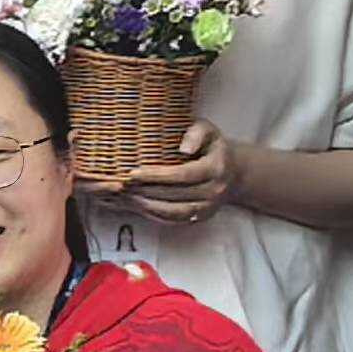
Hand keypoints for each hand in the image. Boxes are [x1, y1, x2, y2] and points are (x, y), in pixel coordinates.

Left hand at [110, 116, 239, 226]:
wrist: (233, 171)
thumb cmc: (212, 146)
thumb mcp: (208, 131)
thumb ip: (196, 133)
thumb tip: (184, 148)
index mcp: (216, 168)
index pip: (183, 175)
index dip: (157, 176)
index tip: (132, 173)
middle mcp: (215, 191)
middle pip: (175, 195)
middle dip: (145, 191)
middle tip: (120, 185)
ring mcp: (208, 207)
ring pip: (173, 212)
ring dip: (146, 206)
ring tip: (124, 196)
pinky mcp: (200, 217)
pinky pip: (174, 221)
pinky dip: (152, 215)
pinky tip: (135, 206)